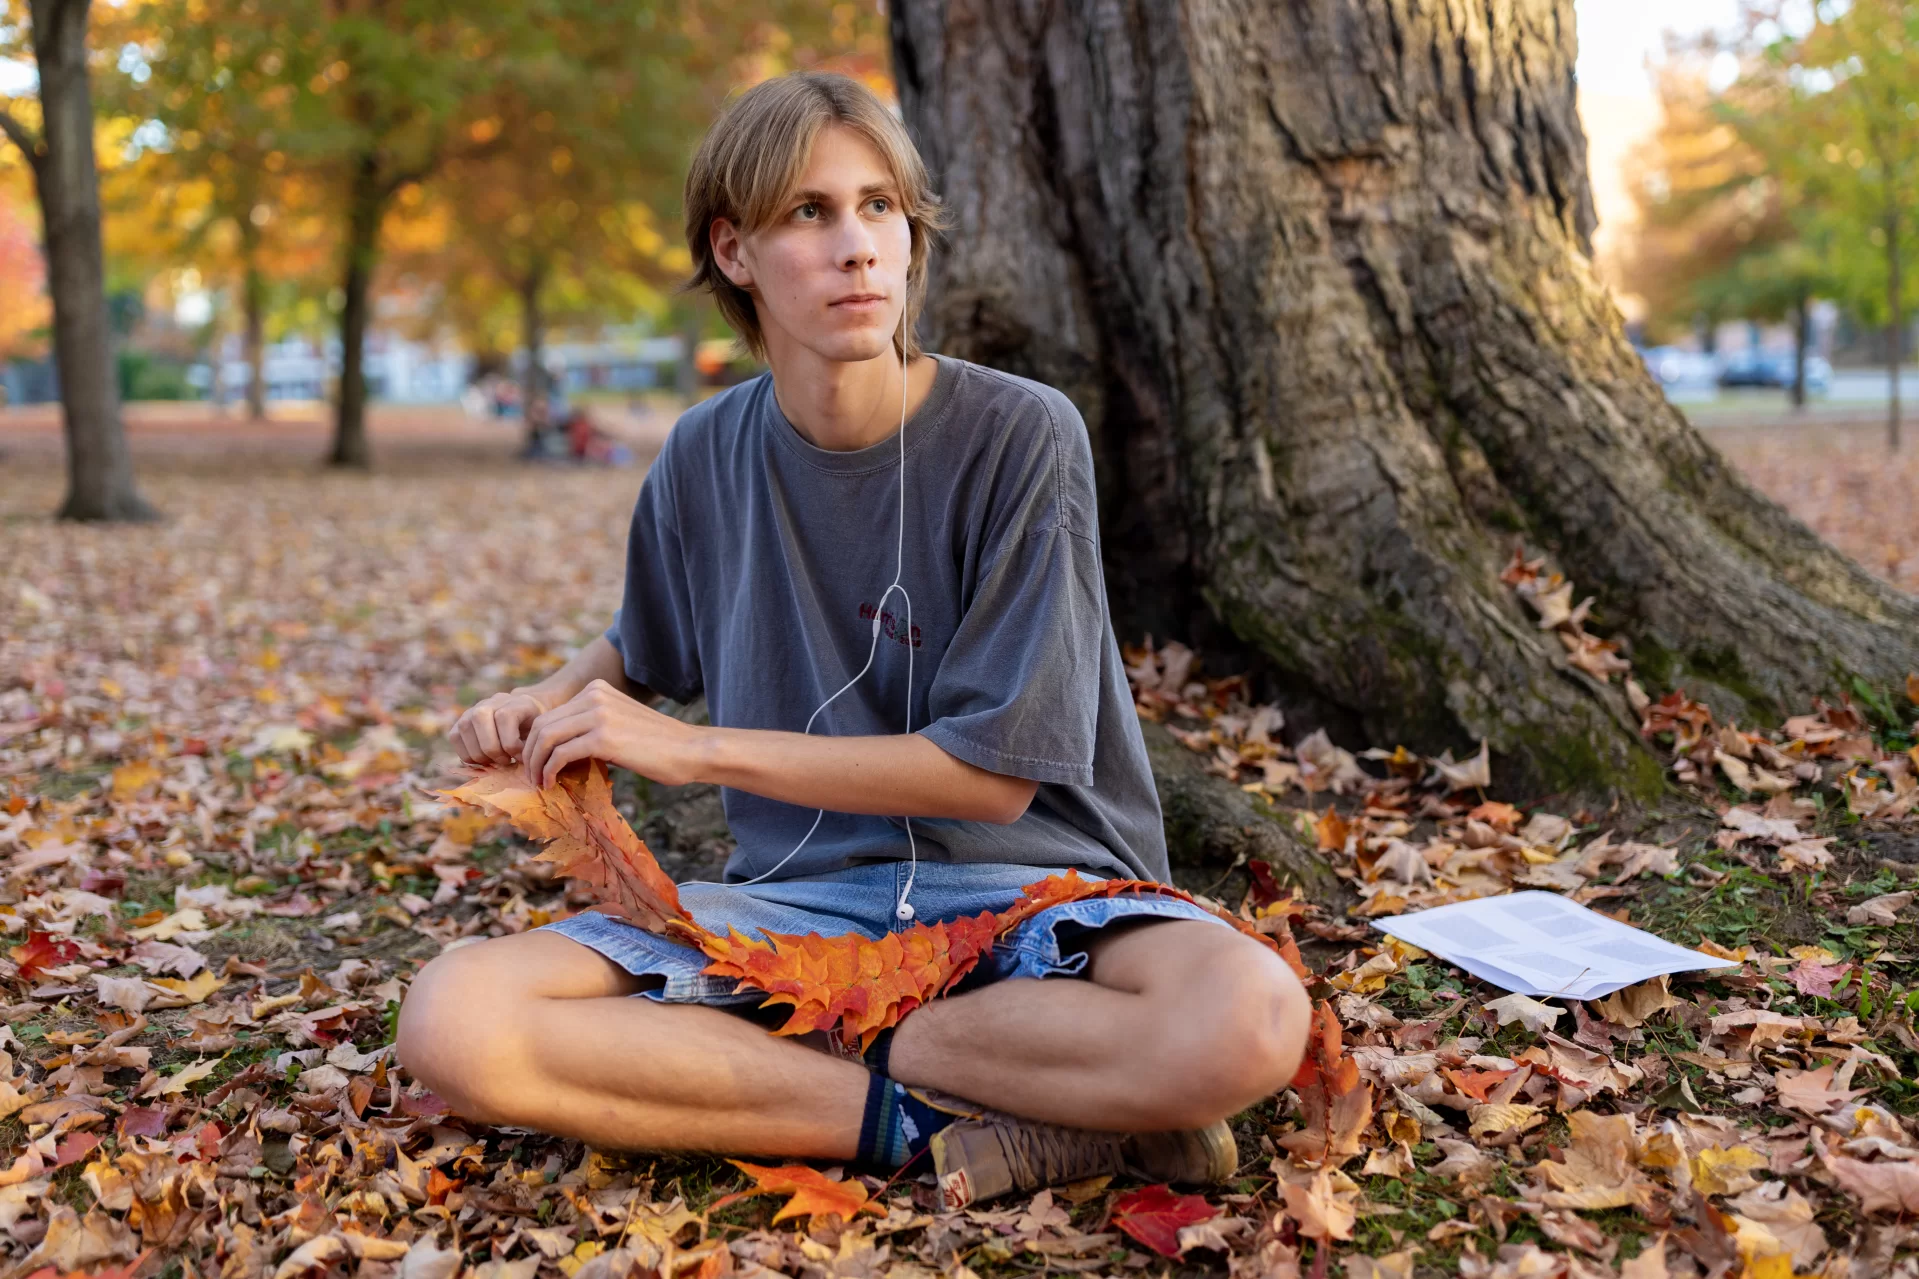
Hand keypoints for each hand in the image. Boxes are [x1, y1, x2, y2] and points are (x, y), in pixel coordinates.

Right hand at [448, 687, 556, 766]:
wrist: (519, 713)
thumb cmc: (530, 727)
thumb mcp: (538, 731)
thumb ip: (532, 743)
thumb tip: (522, 763)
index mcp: (513, 702)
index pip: (504, 718)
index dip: (513, 745)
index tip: (521, 757)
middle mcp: (488, 703)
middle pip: (484, 730)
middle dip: (496, 754)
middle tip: (507, 761)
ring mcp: (471, 712)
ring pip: (467, 736)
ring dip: (483, 757)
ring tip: (496, 760)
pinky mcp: (458, 724)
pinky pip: (455, 740)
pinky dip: (468, 756)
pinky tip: (484, 759)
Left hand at [521, 679, 708, 789]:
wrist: (690, 750)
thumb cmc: (659, 747)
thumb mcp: (620, 725)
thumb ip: (591, 728)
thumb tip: (559, 753)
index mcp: (597, 690)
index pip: (550, 714)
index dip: (536, 742)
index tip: (538, 765)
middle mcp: (594, 696)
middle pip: (542, 725)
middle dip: (530, 754)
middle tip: (532, 777)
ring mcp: (598, 715)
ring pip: (545, 738)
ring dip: (536, 765)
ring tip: (539, 783)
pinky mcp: (603, 738)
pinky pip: (560, 754)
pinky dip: (549, 771)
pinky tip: (552, 784)